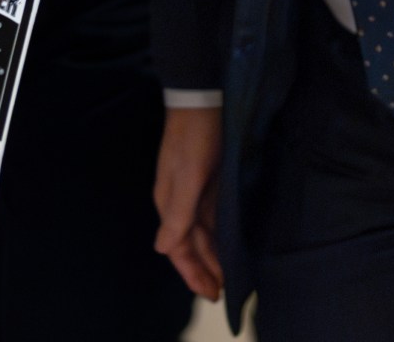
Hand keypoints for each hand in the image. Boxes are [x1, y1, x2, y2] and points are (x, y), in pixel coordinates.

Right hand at [153, 106, 224, 300]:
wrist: (202, 99)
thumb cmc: (193, 138)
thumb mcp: (186, 178)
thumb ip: (178, 215)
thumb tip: (163, 249)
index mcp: (169, 204)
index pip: (179, 249)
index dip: (193, 273)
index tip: (210, 293)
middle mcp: (179, 201)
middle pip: (192, 244)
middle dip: (204, 269)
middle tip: (221, 291)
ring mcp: (194, 191)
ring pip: (203, 232)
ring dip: (213, 254)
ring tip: (227, 274)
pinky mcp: (210, 180)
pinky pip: (213, 216)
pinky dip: (219, 233)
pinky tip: (229, 241)